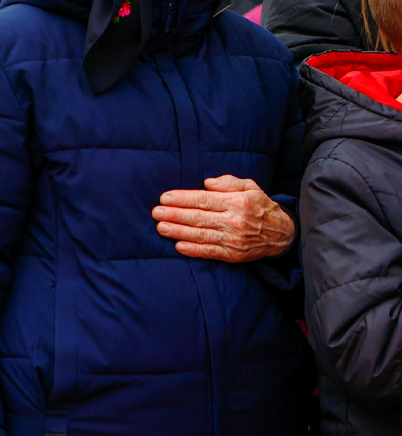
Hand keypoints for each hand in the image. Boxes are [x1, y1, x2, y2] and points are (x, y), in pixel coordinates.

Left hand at [151, 175, 294, 262]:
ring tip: (161, 228)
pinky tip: (178, 246)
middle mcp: (235, 221)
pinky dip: (193, 250)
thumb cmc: (261, 207)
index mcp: (237, 202)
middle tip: (156, 213)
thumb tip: (206, 183)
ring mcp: (234, 240)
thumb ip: (229, 182)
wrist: (282, 234)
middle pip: (199, 218)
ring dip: (178, 232)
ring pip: (201, 235)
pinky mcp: (233, 255)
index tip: (165, 198)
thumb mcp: (251, 187)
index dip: (182, 199)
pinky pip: (210, 252)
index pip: (204, 200)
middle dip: (175, 215)